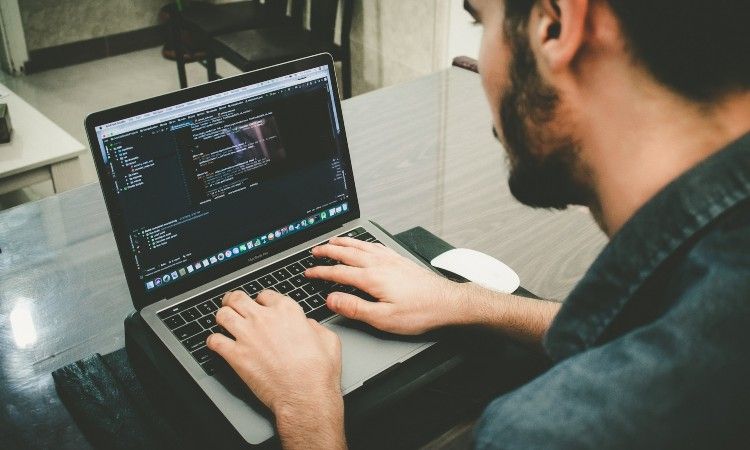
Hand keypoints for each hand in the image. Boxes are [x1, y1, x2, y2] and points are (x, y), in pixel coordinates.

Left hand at [207, 290, 342, 419]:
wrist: (305, 396)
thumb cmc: (318, 372)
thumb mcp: (328, 339)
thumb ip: (315, 326)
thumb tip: (308, 325)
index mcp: (287, 311)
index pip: (265, 295)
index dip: (261, 300)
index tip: (259, 306)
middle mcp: (264, 318)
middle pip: (238, 298)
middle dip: (233, 301)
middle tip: (232, 305)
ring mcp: (247, 335)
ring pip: (222, 314)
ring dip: (222, 317)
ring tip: (223, 322)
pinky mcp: (235, 355)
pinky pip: (214, 341)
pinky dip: (213, 342)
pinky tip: (216, 344)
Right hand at [305, 236, 462, 334]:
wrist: (447, 303)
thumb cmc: (419, 312)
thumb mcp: (383, 319)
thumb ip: (355, 308)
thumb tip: (332, 300)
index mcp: (372, 278)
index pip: (339, 272)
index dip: (321, 272)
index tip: (308, 272)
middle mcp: (380, 264)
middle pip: (347, 253)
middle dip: (328, 251)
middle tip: (315, 251)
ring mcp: (391, 260)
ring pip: (361, 246)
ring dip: (344, 242)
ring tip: (333, 241)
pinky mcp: (400, 260)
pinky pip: (376, 246)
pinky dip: (363, 242)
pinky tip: (363, 244)